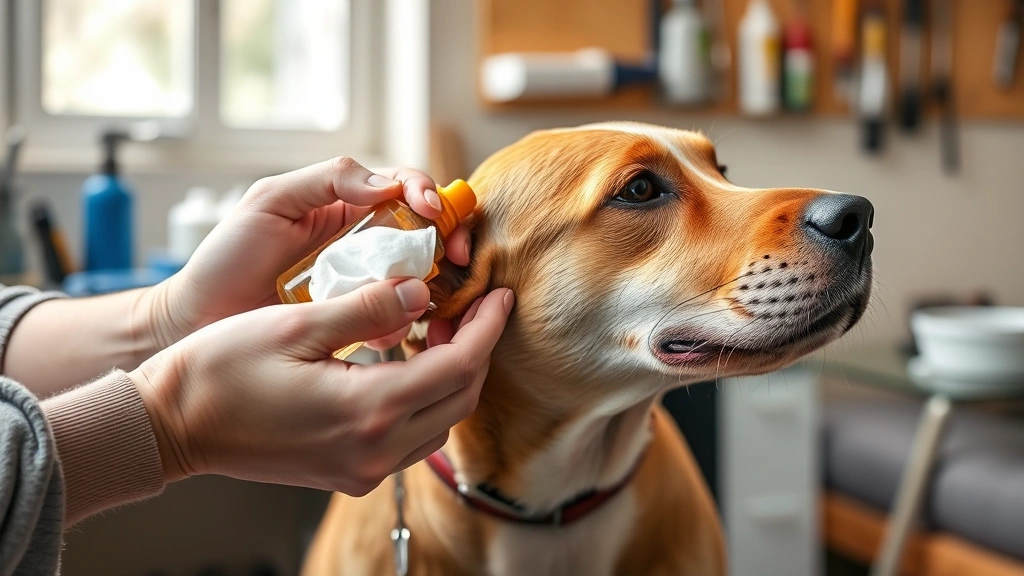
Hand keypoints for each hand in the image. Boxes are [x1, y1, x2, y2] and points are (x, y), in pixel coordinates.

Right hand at [131, 279, 513, 494]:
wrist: (173, 425)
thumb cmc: (222, 369)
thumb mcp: (298, 325)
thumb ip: (369, 308)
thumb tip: (422, 290)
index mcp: (367, 410)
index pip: (459, 367)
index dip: (487, 328)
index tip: (500, 295)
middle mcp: (374, 450)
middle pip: (459, 399)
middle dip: (477, 349)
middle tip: (471, 306)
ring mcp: (361, 468)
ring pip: (440, 422)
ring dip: (452, 376)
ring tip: (438, 328)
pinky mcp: (347, 472)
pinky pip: (410, 437)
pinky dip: (424, 399)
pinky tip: (408, 363)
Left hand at [144, 157, 471, 349]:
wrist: (198, 323)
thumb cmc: (227, 260)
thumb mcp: (271, 202)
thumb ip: (328, 181)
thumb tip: (388, 186)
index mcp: (347, 206)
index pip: (405, 187)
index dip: (428, 194)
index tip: (433, 213)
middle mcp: (364, 244)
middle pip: (427, 231)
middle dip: (452, 238)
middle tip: (458, 255)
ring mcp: (364, 286)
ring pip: (421, 276)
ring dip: (436, 282)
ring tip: (432, 293)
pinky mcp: (359, 325)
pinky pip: (398, 319)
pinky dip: (408, 321)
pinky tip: (401, 327)